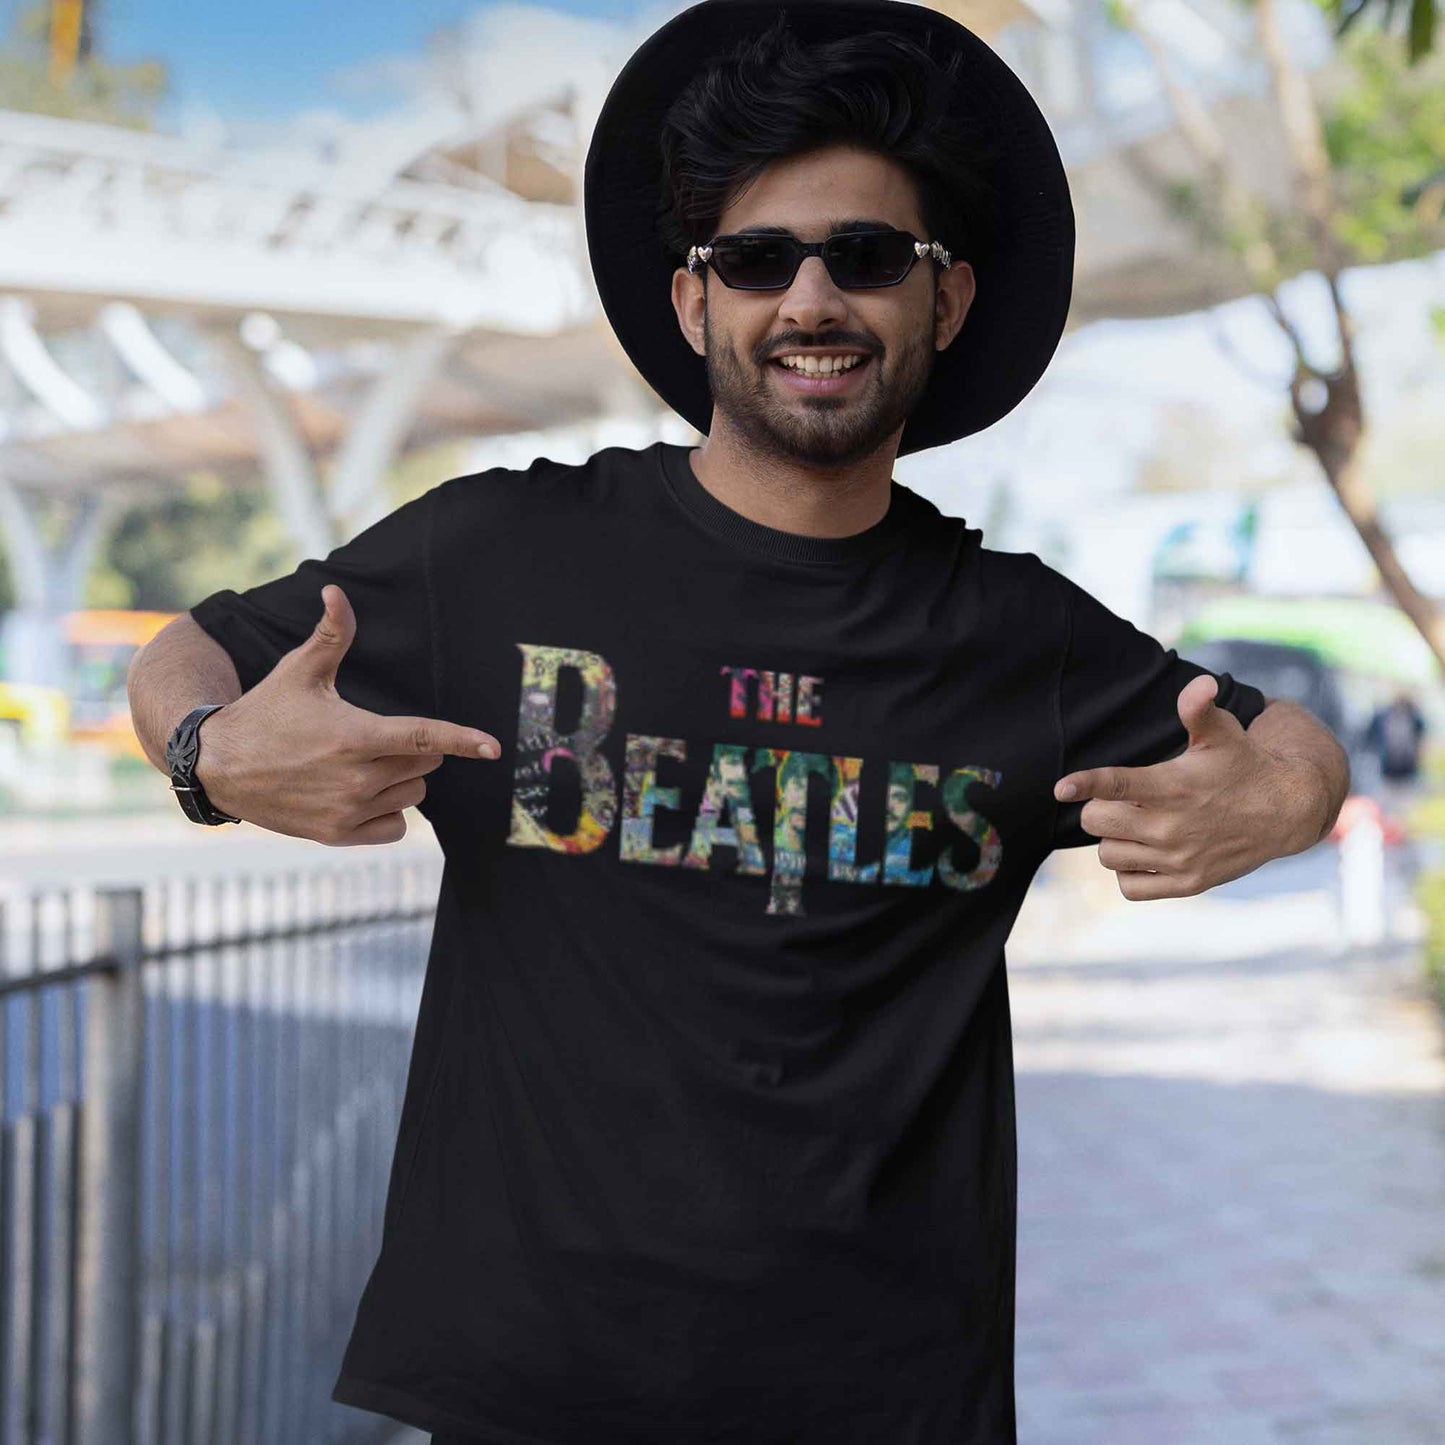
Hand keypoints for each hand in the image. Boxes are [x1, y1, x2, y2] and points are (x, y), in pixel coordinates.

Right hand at [194, 583, 500, 844]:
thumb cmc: (267, 711)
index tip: (493, 746)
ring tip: (357, 765)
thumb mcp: (299, 670)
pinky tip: (358, 795)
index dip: (462, 739)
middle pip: (425, 764)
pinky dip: (388, 813)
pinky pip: (395, 827)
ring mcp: (348, 809)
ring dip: (400, 781)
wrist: (219, 765)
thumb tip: (336, 591)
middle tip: (371, 738)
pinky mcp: (338, 835)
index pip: (423, 737)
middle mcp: (357, 777)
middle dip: (412, 749)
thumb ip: (331, 635)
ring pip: (413, 795)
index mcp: (356, 735)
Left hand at [1051, 673, 1283, 899]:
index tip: (1062, 788)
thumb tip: (1200, 683)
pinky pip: (1130, 887)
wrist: (1284, 810)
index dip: (1084, 784)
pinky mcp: (1187, 884)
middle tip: (1121, 801)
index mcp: (1173, 786)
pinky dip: (1127, 872)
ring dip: (1113, 839)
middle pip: (1096, 822)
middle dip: (1099, 808)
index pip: (1115, 785)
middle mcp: (1172, 827)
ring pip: (1107, 854)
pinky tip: (1143, 852)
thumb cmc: (1243, 764)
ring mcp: (1179, 859)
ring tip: (1135, 824)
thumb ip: (1200, 709)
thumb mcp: (1223, 732)